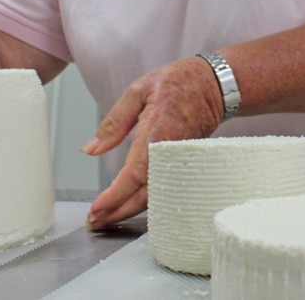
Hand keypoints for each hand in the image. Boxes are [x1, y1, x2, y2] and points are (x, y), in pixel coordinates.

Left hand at [81, 56, 223, 228]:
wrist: (213, 84)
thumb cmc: (177, 83)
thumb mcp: (139, 90)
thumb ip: (114, 122)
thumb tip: (91, 148)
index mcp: (157, 132)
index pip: (134, 175)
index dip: (115, 196)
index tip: (97, 208)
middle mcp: (170, 152)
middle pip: (145, 195)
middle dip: (118, 212)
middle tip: (95, 221)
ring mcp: (181, 160)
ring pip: (157, 196)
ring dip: (130, 211)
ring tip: (107, 217)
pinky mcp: (185, 163)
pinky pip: (166, 188)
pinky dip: (147, 201)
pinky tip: (131, 204)